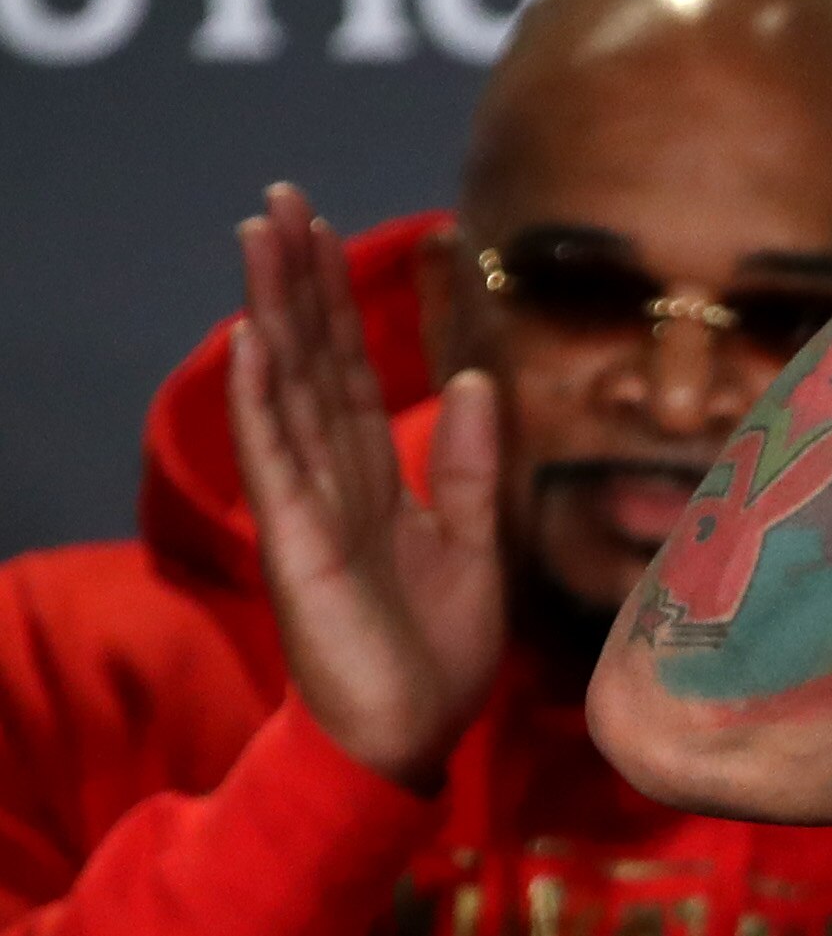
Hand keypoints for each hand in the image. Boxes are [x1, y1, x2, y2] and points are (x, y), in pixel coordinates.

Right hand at [224, 185, 502, 786]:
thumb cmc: (437, 655)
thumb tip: (471, 382)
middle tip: (282, 198)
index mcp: (374, 480)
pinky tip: (252, 341)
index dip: (338, 301)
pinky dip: (262, 399)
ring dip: (271, 312)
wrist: (412, 737)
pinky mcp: (298, 544)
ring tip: (259, 236)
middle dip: (296, 280)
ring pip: (285, 389)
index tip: (324, 230)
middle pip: (309, 360)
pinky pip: (275, 459)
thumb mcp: (475, 545)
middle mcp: (332, 481)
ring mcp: (308, 508)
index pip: (348, 371)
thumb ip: (468, 466)